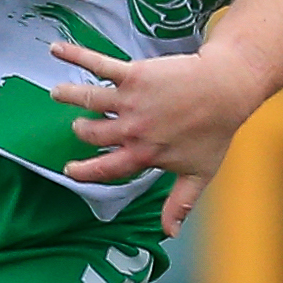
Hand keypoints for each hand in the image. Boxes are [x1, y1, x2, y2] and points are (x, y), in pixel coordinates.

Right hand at [51, 42, 254, 207]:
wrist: (226, 89)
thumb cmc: (215, 131)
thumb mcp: (200, 173)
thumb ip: (180, 203)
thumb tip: (170, 233)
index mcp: (144, 154)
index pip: (105, 169)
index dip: (84, 171)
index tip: (70, 171)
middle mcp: (131, 130)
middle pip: (91, 133)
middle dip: (82, 131)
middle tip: (79, 127)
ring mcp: (130, 101)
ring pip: (87, 100)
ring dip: (69, 96)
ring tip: (58, 93)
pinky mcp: (133, 75)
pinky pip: (98, 65)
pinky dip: (75, 55)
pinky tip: (56, 49)